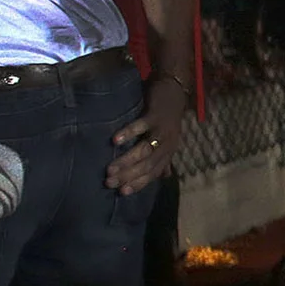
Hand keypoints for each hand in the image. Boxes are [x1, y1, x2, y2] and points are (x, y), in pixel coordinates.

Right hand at [107, 76, 188, 195]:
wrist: (174, 92)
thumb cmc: (166, 119)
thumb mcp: (167, 140)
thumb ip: (164, 158)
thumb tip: (162, 177)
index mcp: (168, 152)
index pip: (153, 173)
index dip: (139, 184)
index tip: (121, 193)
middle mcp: (167, 144)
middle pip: (148, 165)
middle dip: (128, 176)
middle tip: (109, 183)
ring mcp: (162, 130)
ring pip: (145, 149)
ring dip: (127, 160)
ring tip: (110, 169)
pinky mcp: (156, 115)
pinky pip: (142, 126)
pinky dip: (129, 133)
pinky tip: (115, 140)